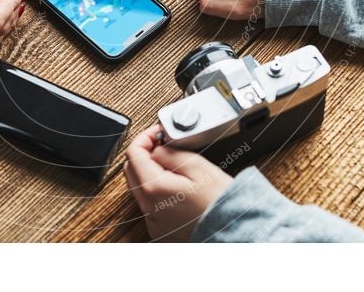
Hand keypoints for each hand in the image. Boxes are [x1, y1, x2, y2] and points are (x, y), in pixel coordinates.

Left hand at [124, 125, 231, 241]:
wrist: (233, 230)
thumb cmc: (219, 201)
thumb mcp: (197, 166)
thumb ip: (170, 153)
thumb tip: (156, 148)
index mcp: (153, 189)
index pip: (133, 153)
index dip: (145, 137)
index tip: (159, 133)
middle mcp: (148, 208)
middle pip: (131, 170)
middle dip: (144, 152)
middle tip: (164, 145)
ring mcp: (152, 221)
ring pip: (139, 187)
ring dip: (149, 171)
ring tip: (174, 165)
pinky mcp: (159, 229)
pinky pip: (149, 203)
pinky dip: (156, 189)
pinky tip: (175, 185)